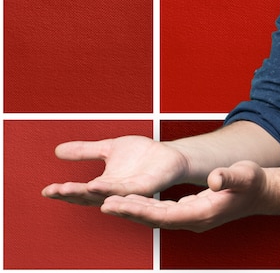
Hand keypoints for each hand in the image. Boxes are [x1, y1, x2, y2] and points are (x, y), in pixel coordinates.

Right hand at [42, 136, 188, 205]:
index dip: (63, 192)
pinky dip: (114, 190)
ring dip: (91, 193)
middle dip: (72, 194)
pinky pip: (129, 191)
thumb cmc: (140, 154)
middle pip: (89, 196)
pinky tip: (101, 186)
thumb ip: (86, 151)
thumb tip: (57, 150)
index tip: (46, 190)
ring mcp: (130, 192)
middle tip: (55, 190)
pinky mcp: (146, 187)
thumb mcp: (109, 148)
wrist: (168, 154)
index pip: (80, 191)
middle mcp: (114, 191)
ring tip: (74, 188)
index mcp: (104, 184)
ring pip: (107, 195)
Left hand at [100, 160, 267, 231]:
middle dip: (129, 211)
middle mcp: (193, 220)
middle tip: (102, 204)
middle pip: (155, 219)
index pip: (165, 216)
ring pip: (156, 217)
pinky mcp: (190, 211)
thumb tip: (214, 177)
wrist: (261, 193)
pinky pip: (162, 212)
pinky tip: (131, 200)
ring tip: (108, 202)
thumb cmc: (253, 182)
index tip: (118, 204)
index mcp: (203, 213)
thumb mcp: (245, 174)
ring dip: (133, 210)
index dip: (140, 210)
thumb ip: (229, 176)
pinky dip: (145, 206)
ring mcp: (191, 217)